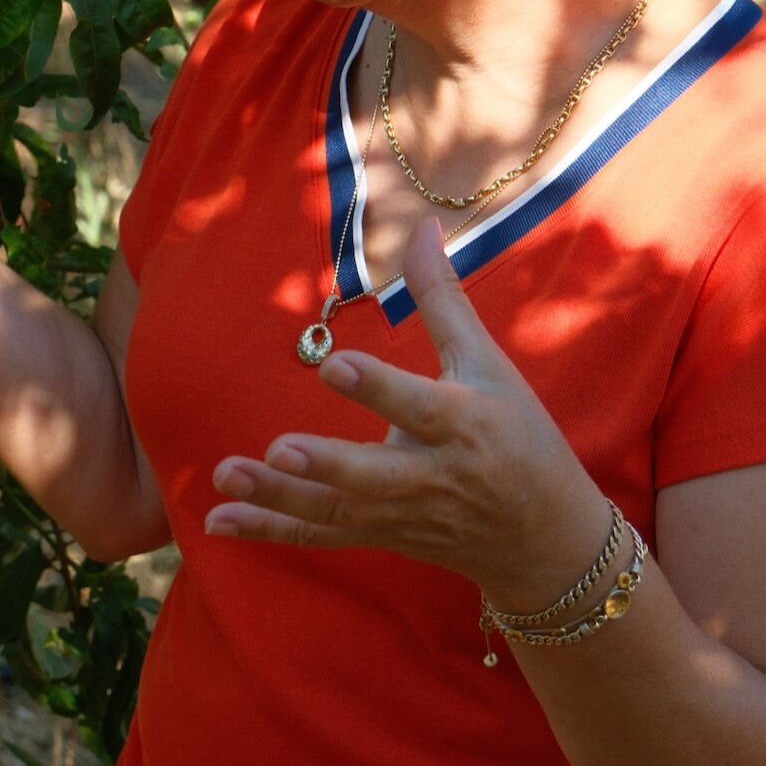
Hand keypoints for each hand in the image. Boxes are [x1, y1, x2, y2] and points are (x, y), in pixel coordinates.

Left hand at [204, 215, 610, 610]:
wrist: (546, 540)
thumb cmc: (521, 438)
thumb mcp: (489, 364)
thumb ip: (443, 297)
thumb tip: (420, 226)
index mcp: (461, 423)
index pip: (416, 406)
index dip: (376, 388)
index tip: (333, 366)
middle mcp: (429, 476)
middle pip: (371, 476)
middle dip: (325, 465)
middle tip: (277, 448)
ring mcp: (401, 515)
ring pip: (336, 511)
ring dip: (278, 498)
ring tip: (225, 474)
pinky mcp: (380, 536)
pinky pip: (320, 536)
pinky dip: (271, 532)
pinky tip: (219, 519)